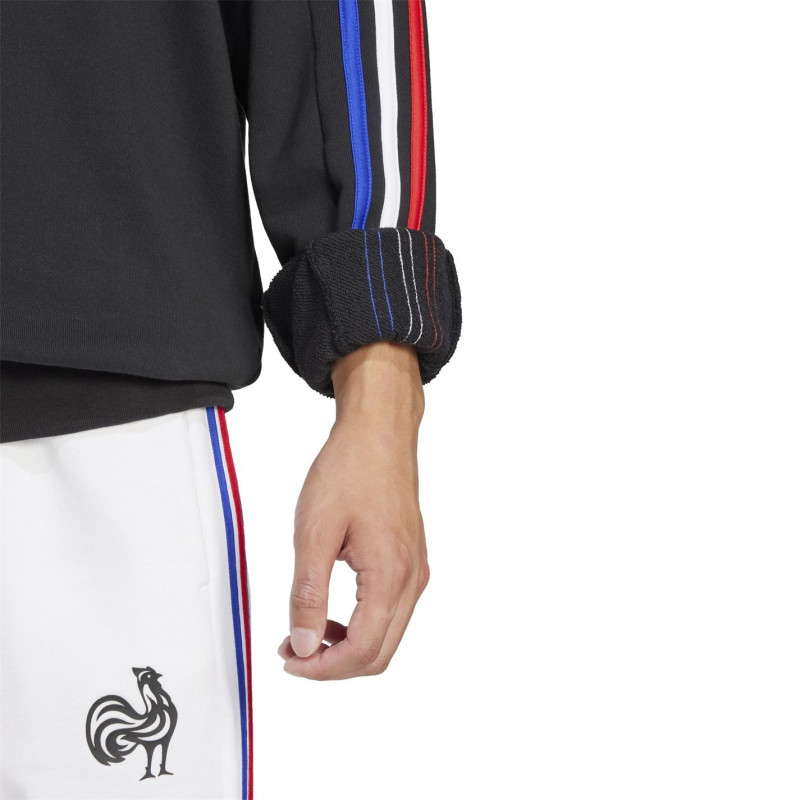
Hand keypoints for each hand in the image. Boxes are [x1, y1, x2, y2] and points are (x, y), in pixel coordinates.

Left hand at [277, 342, 429, 679]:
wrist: (379, 432)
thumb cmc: (350, 471)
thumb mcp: (315, 533)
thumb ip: (309, 595)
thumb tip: (304, 644)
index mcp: (391, 575)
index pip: (362, 651)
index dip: (322, 669)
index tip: (289, 659)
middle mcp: (412, 579)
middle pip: (379, 654)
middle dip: (334, 664)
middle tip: (293, 650)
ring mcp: (415, 570)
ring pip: (387, 635)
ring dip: (347, 645)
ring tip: (307, 631)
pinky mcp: (410, 560)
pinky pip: (391, 611)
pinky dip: (361, 624)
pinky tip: (332, 610)